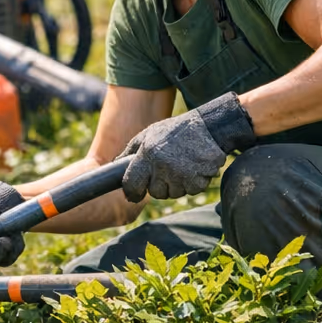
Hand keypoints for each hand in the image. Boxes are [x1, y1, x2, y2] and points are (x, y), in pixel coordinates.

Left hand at [119, 91, 254, 201]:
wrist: (208, 127)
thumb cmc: (174, 131)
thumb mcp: (148, 134)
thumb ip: (129, 150)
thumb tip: (113, 164)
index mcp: (147, 154)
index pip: (132, 183)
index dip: (131, 192)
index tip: (133, 195)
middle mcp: (163, 166)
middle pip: (155, 193)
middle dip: (158, 186)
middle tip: (165, 172)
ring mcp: (181, 175)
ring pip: (174, 193)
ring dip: (176, 185)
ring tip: (181, 166)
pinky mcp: (198, 181)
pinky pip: (191, 191)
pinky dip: (192, 183)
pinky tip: (193, 168)